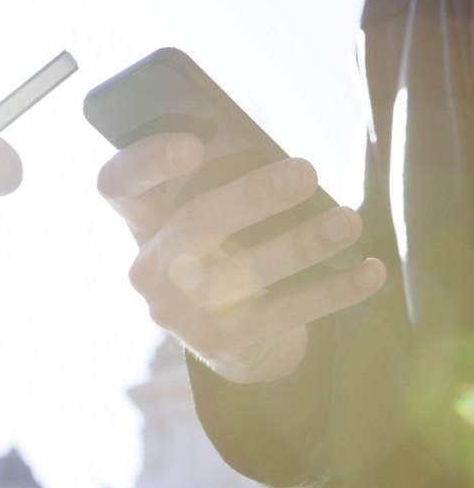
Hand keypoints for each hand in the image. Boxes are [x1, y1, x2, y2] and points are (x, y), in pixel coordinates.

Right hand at [98, 132, 385, 383]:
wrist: (227, 337)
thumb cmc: (224, 252)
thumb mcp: (207, 217)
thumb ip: (220, 184)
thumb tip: (278, 160)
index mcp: (141, 224)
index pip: (117, 185)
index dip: (147, 161)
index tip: (194, 143)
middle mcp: (151, 271)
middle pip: (194, 224)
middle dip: (251, 196)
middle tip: (306, 171)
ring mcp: (182, 313)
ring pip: (247, 271)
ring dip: (304, 243)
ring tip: (350, 220)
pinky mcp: (223, 344)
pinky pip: (287, 312)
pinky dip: (335, 289)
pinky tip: (371, 270)